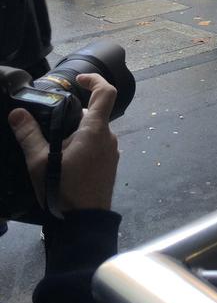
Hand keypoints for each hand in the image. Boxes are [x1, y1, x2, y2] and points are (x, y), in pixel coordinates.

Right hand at [9, 74, 118, 212]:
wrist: (84, 224)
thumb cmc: (64, 190)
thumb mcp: (40, 162)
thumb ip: (29, 135)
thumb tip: (17, 113)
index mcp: (96, 130)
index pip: (105, 92)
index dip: (94, 79)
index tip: (78, 79)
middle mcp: (109, 137)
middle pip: (94, 114)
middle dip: (73, 116)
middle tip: (50, 126)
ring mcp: (111, 152)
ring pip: (94, 132)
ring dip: (77, 133)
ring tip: (53, 149)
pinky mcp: (109, 166)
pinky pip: (97, 146)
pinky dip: (83, 146)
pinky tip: (65, 162)